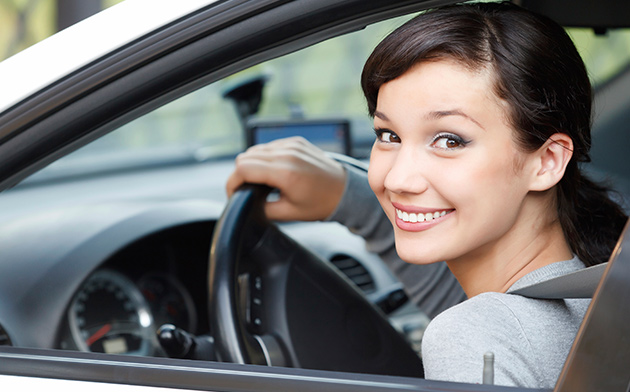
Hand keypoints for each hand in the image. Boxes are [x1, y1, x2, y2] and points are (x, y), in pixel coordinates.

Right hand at [226, 137, 346, 220]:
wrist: (345, 191)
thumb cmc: (321, 203)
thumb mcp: (289, 213)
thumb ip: (262, 208)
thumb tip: (246, 203)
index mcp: (285, 172)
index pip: (243, 168)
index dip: (232, 183)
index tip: (233, 194)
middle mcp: (288, 154)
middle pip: (245, 157)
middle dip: (240, 175)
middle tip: (246, 190)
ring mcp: (292, 144)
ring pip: (256, 150)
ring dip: (252, 165)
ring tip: (259, 182)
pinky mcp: (296, 141)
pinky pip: (269, 146)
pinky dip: (265, 158)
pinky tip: (272, 172)